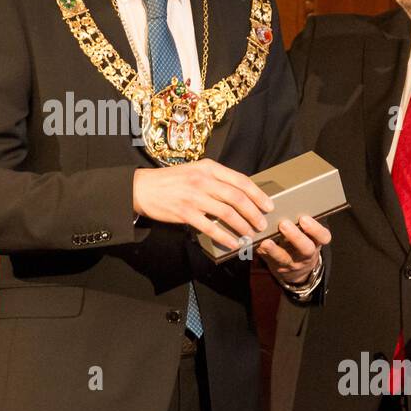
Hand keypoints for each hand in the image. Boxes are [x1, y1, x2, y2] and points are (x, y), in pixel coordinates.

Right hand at [132, 159, 272, 249]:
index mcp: (209, 168)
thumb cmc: (171, 180)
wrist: (142, 188)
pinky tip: (233, 243)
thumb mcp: (195, 170)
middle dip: (254, 213)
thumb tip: (240, 195)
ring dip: (242, 226)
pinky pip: (211, 228)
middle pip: (237, 198)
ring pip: (227, 213)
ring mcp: (194, 197)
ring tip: (250, 234)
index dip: (258, 194)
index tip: (268, 205)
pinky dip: (225, 237)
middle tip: (262, 223)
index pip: (240, 180)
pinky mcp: (185, 213)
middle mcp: (203, 180)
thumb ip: (215, 179)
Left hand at [257, 216, 330, 286]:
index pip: (323, 236)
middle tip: (283, 224)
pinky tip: (256, 245)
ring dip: (274, 249)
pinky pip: (268, 260)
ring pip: (284, 258)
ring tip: (266, 241)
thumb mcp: (309, 234)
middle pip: (305, 248)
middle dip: (295, 236)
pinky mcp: (277, 266)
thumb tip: (290, 201)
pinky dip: (261, 252)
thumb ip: (303, 221)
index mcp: (316, 241)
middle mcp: (306, 254)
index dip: (315, 229)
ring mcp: (292, 262)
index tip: (303, 218)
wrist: (297, 269)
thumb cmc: (302, 241)